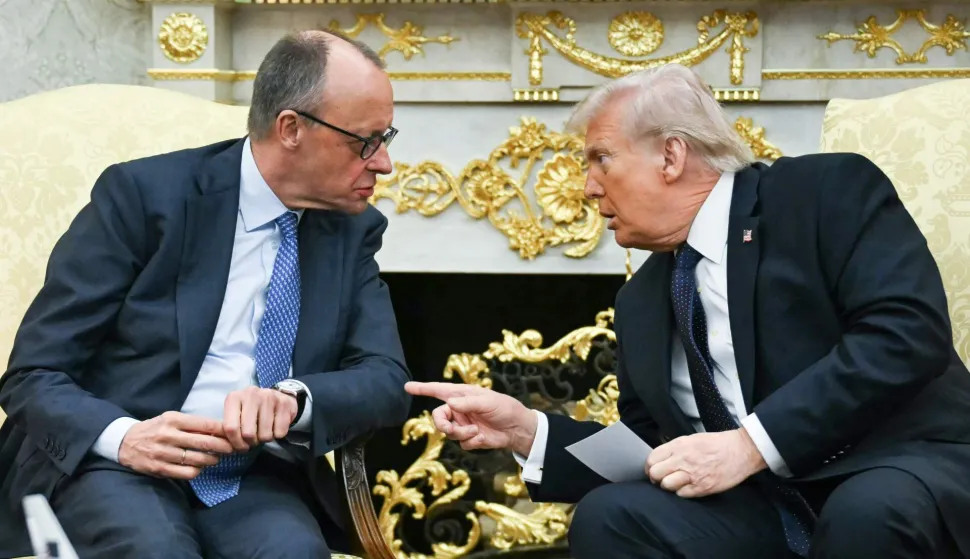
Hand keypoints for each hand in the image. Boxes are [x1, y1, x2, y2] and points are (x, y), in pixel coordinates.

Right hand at [118, 411, 233, 479]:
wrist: (125, 443)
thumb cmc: (155, 429)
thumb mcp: (171, 419)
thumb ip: (192, 424)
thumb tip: (220, 429)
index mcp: (173, 420)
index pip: (205, 424)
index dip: (223, 431)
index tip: (234, 434)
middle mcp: (168, 435)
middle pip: (204, 442)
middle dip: (223, 446)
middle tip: (233, 449)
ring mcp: (163, 453)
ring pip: (197, 459)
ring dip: (212, 460)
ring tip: (216, 458)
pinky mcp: (159, 468)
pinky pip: (186, 473)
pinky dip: (197, 471)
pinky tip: (199, 468)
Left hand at [223, 386, 297, 450]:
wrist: (278, 397)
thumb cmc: (252, 410)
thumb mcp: (236, 414)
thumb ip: (228, 428)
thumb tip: (224, 445)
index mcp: (234, 397)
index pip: (230, 428)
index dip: (236, 443)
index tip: (240, 446)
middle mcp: (251, 394)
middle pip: (248, 434)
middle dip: (251, 443)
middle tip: (253, 440)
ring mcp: (269, 397)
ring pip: (265, 435)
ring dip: (264, 439)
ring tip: (264, 431)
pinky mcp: (284, 403)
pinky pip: (280, 432)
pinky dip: (278, 434)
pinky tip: (275, 426)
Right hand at [404, 381, 537, 454]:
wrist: (517, 429)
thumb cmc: (505, 408)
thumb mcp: (488, 402)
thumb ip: (468, 403)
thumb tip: (450, 403)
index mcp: (462, 395)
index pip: (438, 390)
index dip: (422, 388)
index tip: (407, 386)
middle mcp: (459, 409)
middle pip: (438, 417)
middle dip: (442, 424)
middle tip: (450, 429)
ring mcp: (463, 424)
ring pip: (448, 432)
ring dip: (461, 433)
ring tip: (476, 432)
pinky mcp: (469, 438)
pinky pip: (461, 442)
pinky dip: (471, 441)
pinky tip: (482, 438)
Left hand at [646, 428, 765, 497]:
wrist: (741, 450)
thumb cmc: (718, 444)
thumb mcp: (692, 439)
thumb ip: (675, 448)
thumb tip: (661, 459)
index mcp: (679, 445)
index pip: (652, 458)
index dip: (649, 466)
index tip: (652, 469)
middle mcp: (683, 459)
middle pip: (655, 473)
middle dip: (655, 477)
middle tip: (661, 478)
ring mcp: (693, 474)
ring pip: (666, 485)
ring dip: (668, 486)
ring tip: (676, 483)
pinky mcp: (702, 487)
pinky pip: (682, 494)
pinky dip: (682, 492)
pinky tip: (688, 486)